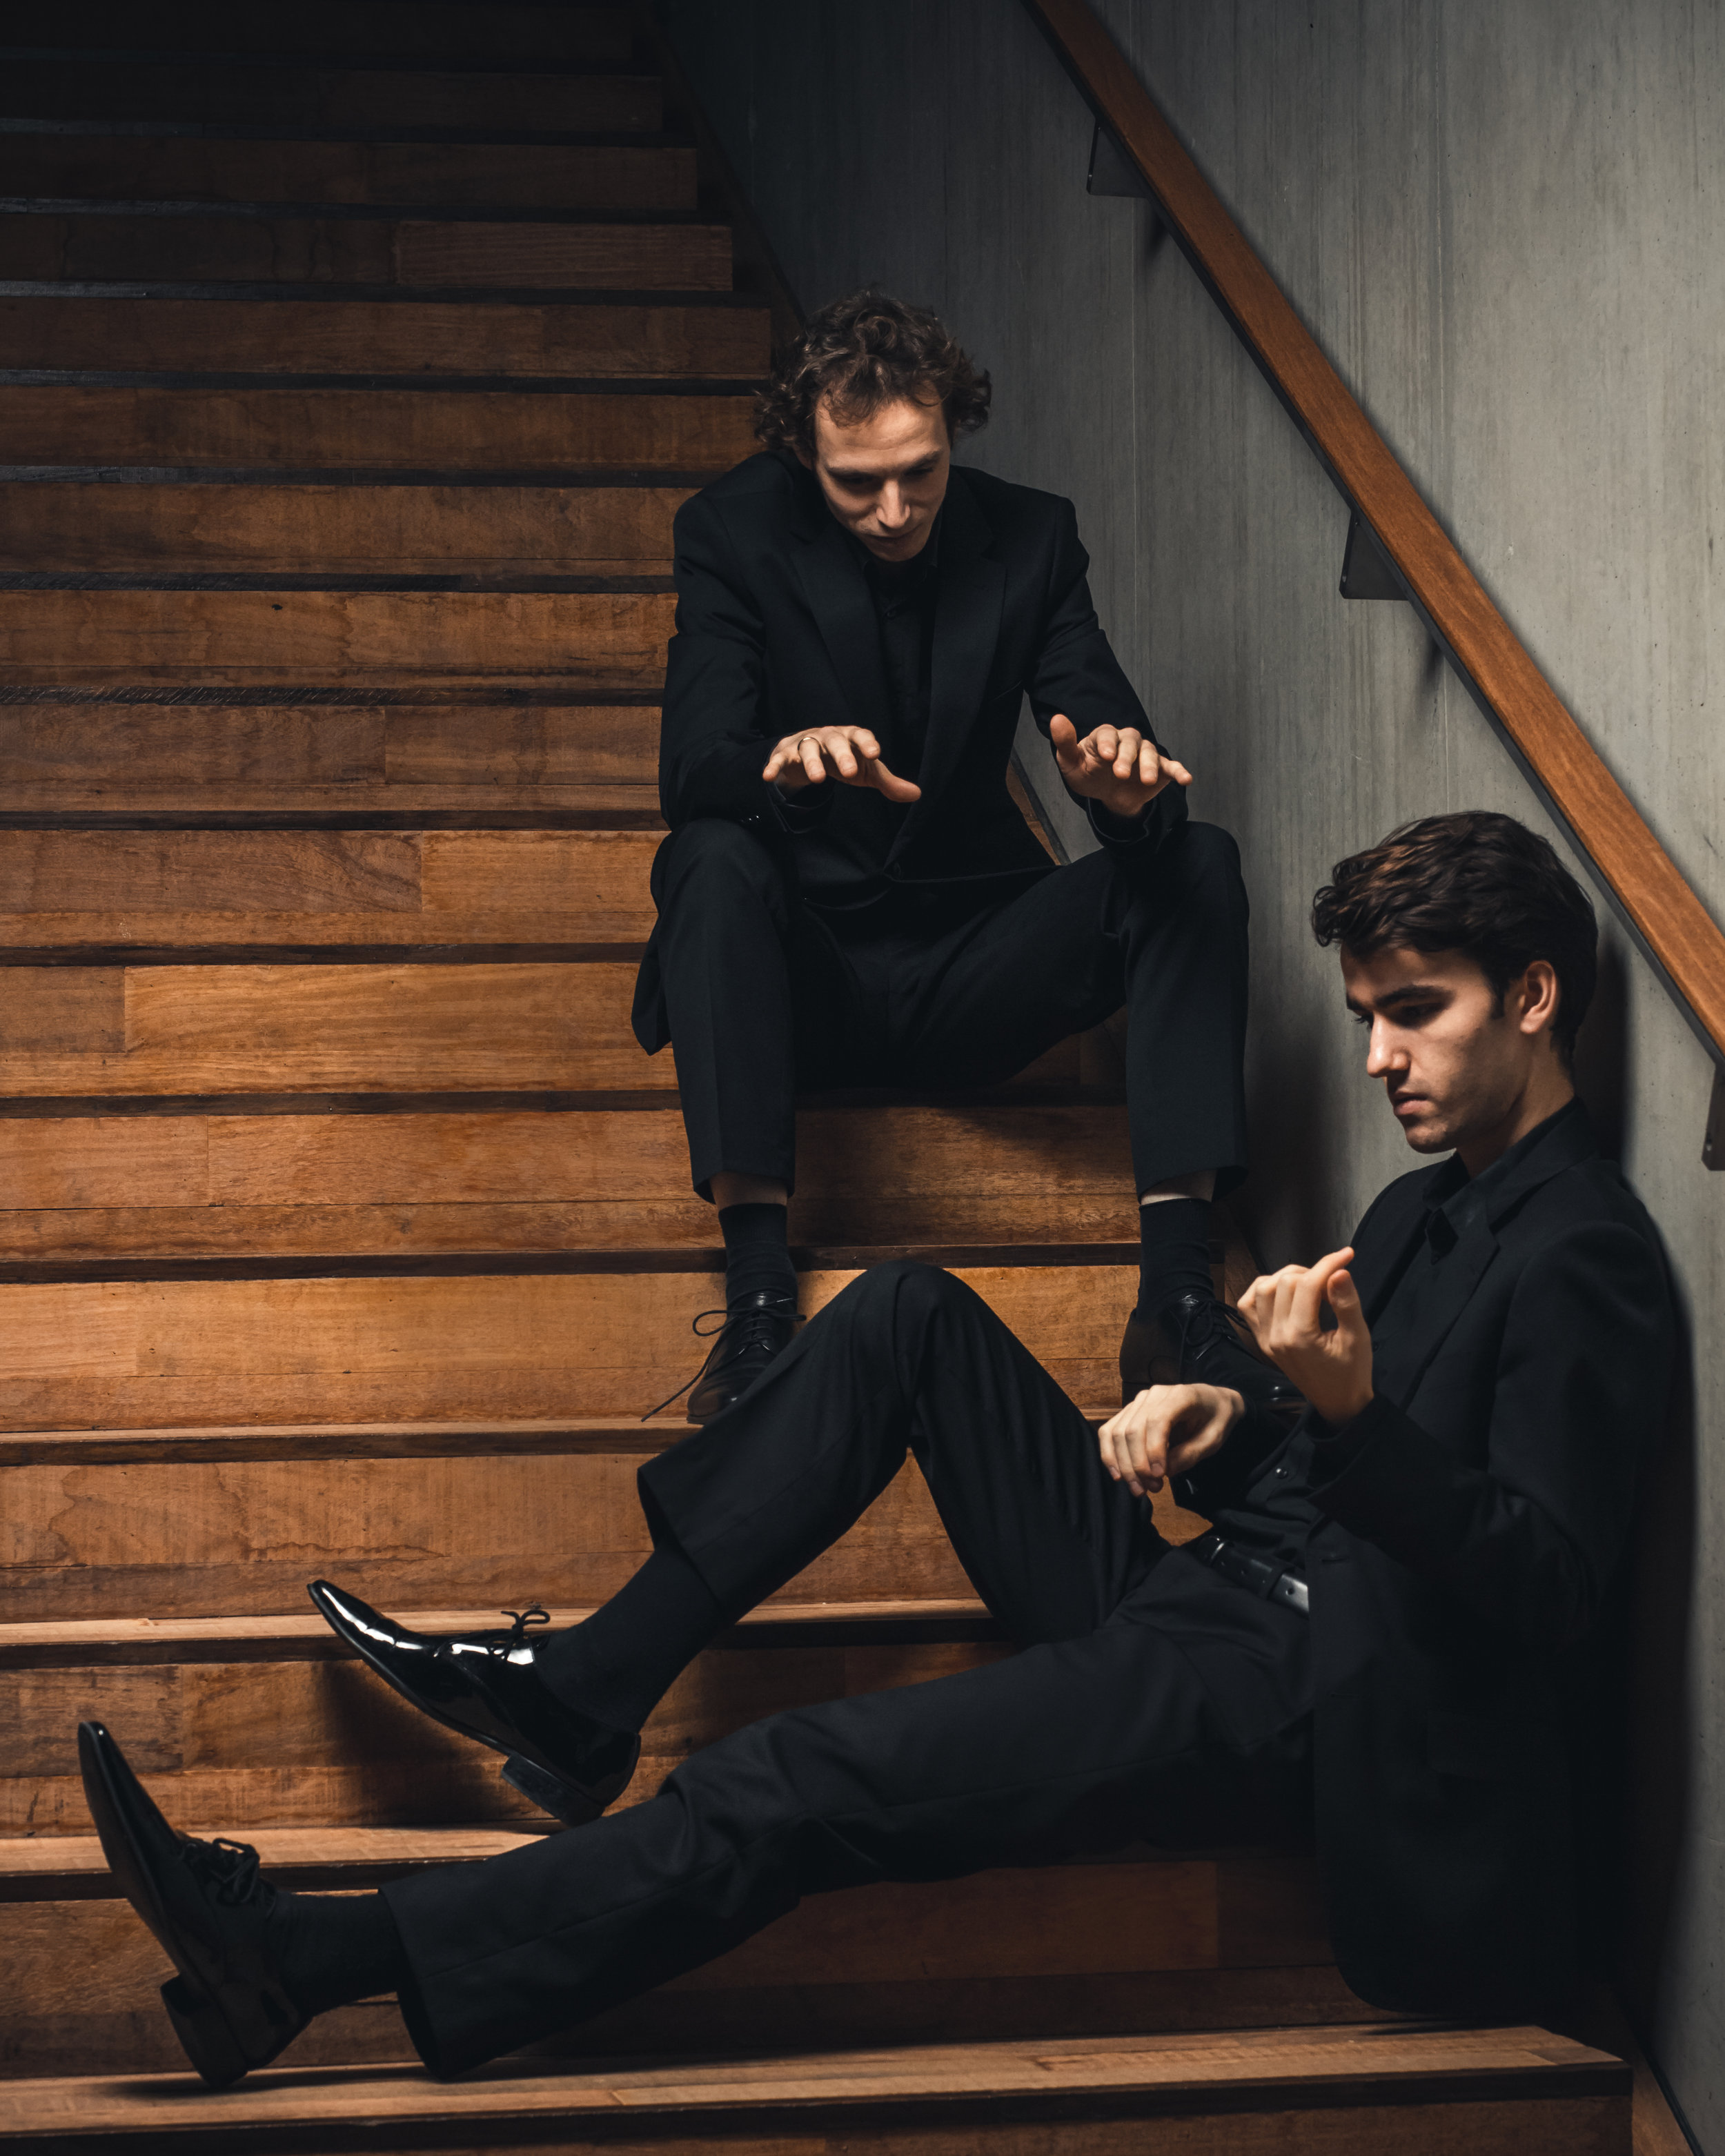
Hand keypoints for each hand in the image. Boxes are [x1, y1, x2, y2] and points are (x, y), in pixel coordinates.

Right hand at [762, 724, 921, 801]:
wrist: (810, 753)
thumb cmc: (844, 760)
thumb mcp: (866, 772)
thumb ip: (888, 782)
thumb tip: (916, 794)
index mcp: (850, 737)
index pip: (860, 735)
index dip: (867, 743)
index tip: (876, 754)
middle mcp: (828, 737)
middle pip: (834, 741)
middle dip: (842, 755)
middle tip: (849, 773)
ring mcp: (806, 743)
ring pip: (808, 748)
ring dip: (812, 762)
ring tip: (819, 780)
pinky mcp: (786, 753)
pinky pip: (780, 758)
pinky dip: (774, 765)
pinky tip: (768, 777)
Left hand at [1050, 714, 1190, 820]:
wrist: (1107, 794)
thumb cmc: (1088, 774)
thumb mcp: (1071, 763)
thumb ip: (1066, 743)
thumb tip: (1057, 719)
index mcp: (1105, 736)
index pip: (1107, 733)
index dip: (1107, 743)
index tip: (1105, 756)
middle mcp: (1127, 741)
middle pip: (1130, 741)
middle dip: (1127, 756)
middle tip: (1120, 774)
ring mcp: (1145, 754)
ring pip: (1150, 752)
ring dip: (1149, 765)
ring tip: (1145, 780)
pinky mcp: (1159, 768)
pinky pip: (1171, 767)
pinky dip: (1179, 771)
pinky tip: (1185, 778)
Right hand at [1098, 1382, 1242, 1498]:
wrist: (1213, 1402)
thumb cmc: (1216, 1419)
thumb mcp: (1214, 1439)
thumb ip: (1190, 1454)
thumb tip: (1163, 1472)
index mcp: (1180, 1395)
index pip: (1157, 1421)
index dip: (1154, 1450)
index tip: (1160, 1476)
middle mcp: (1153, 1394)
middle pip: (1132, 1430)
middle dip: (1138, 1465)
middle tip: (1152, 1489)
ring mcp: (1138, 1401)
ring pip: (1117, 1432)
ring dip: (1123, 1464)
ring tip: (1138, 1488)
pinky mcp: (1129, 1411)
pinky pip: (1110, 1431)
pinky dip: (1110, 1454)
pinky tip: (1118, 1475)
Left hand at [1236, 1248, 1372, 1426]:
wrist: (1337, 1402)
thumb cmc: (1352, 1371)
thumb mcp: (1358, 1337)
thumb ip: (1346, 1303)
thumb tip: (1339, 1271)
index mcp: (1300, 1336)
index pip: (1307, 1284)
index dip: (1328, 1264)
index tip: (1347, 1255)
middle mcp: (1275, 1336)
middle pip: (1284, 1282)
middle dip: (1311, 1271)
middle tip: (1333, 1280)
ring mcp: (1264, 1338)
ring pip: (1262, 1288)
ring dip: (1287, 1277)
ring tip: (1312, 1285)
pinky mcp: (1261, 1340)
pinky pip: (1249, 1304)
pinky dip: (1264, 1290)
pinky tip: (1285, 1293)